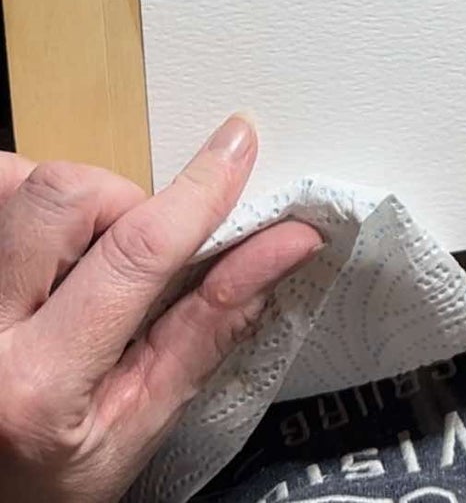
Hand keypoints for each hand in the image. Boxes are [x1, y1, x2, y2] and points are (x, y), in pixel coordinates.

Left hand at [0, 118, 321, 502]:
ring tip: (82, 261)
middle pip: (62, 195)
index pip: (133, 254)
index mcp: (40, 385)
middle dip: (120, 200)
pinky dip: (30, 205)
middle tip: (137, 253)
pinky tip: (49, 253)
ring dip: (73, 203)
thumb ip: (212, 324)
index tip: (237, 149)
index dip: (197, 194)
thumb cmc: (54, 477)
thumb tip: (285, 245)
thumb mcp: (144, 421)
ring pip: (19, 182)